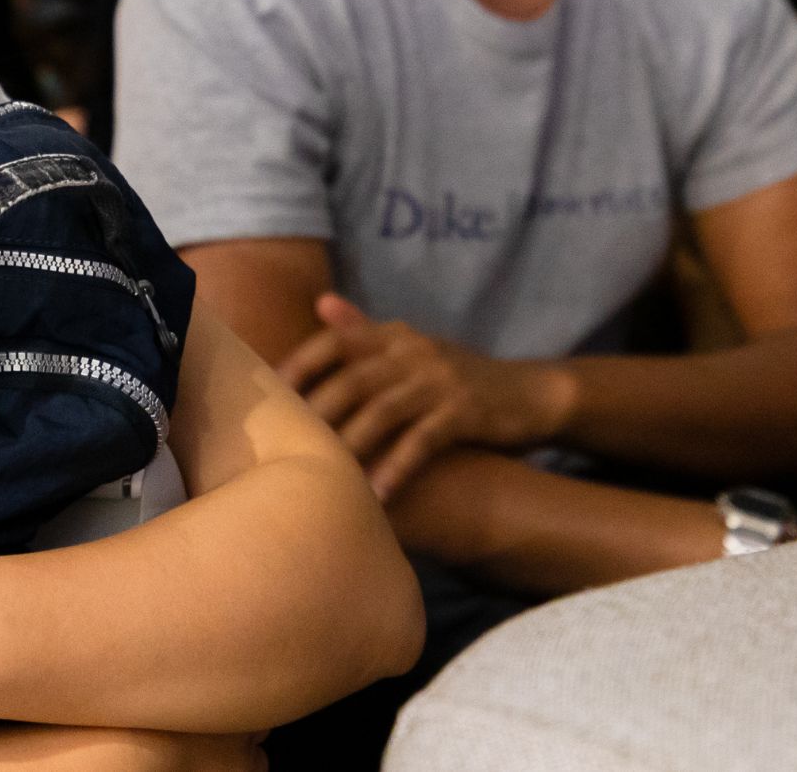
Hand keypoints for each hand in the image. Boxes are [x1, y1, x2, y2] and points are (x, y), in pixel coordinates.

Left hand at [277, 293, 574, 499]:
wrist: (530, 395)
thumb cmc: (459, 379)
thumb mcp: (414, 349)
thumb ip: (367, 330)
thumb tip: (321, 301)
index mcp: (396, 335)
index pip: (336, 341)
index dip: (299, 366)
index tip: (267, 396)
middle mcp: (414, 351)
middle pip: (352, 379)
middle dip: (314, 414)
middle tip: (281, 447)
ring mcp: (440, 380)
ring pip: (381, 412)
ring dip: (349, 446)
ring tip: (321, 476)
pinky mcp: (464, 411)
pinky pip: (421, 442)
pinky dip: (395, 467)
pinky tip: (376, 495)